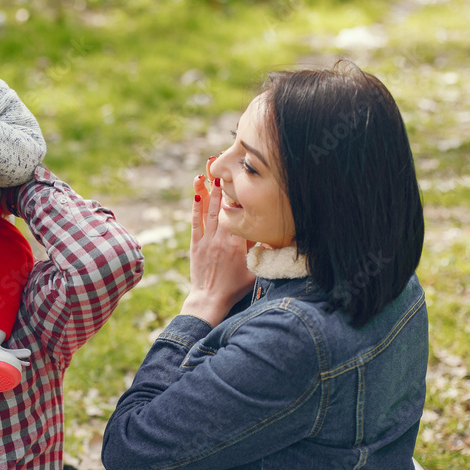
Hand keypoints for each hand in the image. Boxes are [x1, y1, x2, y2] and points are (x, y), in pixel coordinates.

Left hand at [179, 171, 254, 325]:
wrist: (210, 300)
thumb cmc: (234, 288)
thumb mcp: (254, 271)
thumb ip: (262, 252)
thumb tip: (273, 237)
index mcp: (237, 245)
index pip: (239, 216)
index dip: (240, 198)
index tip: (242, 183)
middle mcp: (221, 240)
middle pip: (223, 209)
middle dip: (223, 188)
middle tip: (222, 169)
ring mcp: (206, 242)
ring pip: (208, 213)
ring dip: (209, 193)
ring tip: (208, 175)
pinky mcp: (196, 246)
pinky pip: (196, 224)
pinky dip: (196, 209)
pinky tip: (196, 195)